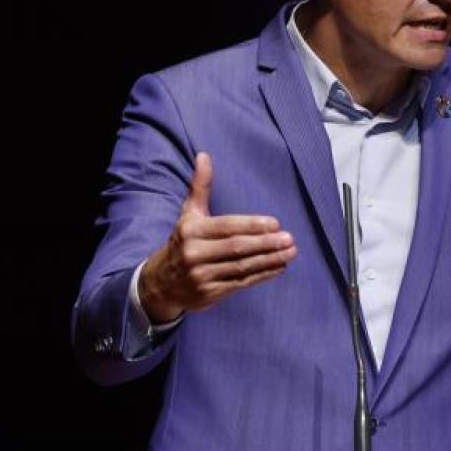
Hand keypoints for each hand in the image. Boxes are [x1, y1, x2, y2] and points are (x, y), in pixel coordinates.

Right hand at [139, 152, 296, 321]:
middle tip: (289, 239)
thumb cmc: (182, 242)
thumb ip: (200, 186)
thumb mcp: (188, 214)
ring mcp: (201, 276)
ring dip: (269, 260)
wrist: (160, 283)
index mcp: (190, 231)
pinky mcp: (209, 294)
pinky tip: (279, 267)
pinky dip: (262, 275)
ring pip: (242, 267)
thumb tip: (204, 156)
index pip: (226, 226)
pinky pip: (241, 283)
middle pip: (237, 248)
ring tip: (290, 252)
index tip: (275, 223)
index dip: (252, 225)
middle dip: (266, 243)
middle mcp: (194, 254)